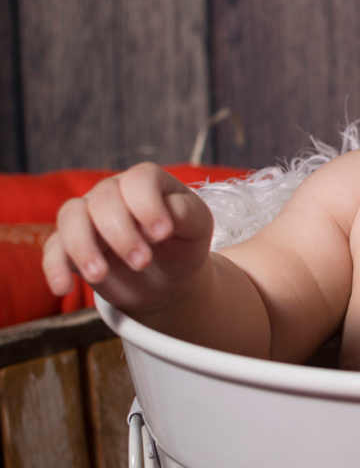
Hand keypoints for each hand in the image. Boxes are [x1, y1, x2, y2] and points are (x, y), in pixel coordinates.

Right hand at [42, 162, 213, 313]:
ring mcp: (88, 217)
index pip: (139, 180)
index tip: (163, 234)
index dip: (148, 205)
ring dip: (83, 247)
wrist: (169, 278)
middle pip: (103, 200)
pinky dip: (55, 268)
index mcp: (146, 182)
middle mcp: (112, 192)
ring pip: (71, 217)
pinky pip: (53, 249)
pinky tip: (63, 287)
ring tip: (99, 275)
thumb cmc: (184, 243)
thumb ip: (183, 213)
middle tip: (142, 262)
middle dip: (121, 234)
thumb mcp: (197, 227)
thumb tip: (158, 220)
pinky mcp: (71, 245)